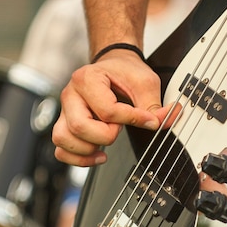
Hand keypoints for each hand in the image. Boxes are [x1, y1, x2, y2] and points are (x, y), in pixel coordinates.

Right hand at [52, 50, 177, 165]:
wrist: (112, 67)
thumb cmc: (124, 73)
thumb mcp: (144, 83)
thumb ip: (154, 105)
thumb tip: (165, 122)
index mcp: (87, 79)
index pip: (107, 110)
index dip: (131, 120)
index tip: (148, 121)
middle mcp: (71, 94)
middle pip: (79, 126)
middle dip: (106, 135)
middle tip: (118, 128)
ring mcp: (65, 111)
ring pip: (65, 139)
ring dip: (89, 148)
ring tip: (106, 141)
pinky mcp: (65, 125)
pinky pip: (61, 150)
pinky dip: (78, 159)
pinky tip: (97, 155)